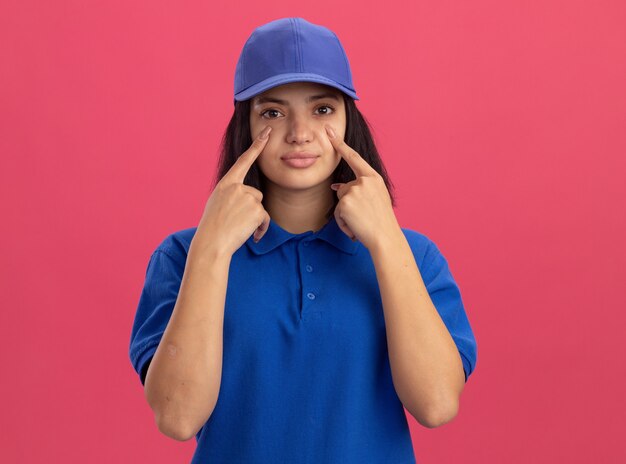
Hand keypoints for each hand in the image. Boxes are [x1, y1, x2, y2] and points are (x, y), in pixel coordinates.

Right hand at [192, 126, 272, 256]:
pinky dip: (261, 228)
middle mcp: (237, 187)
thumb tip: (250, 197)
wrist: (212, 243)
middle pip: (256, 193)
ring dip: (255, 219)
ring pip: (260, 206)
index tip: (267, 132)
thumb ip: (232, 195)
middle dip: (251, 208)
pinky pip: (265, 218)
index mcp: (226, 183)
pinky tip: (250, 235)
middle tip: (235, 221)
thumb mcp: (218, 203)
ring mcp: (247, 197)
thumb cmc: (213, 226)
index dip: (257, 145)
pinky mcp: (257, 209)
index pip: (244, 160)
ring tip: (239, 228)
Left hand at [325, 125, 399, 250]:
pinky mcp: (345, 202)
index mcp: (374, 178)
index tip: (329, 130)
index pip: (353, 157)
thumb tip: (336, 187)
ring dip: (346, 215)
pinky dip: (344, 223)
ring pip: (340, 201)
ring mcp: (355, 190)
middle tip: (365, 217)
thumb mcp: (374, 200)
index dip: (340, 144)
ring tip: (361, 223)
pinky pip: (338, 213)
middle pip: (344, 188)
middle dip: (348, 204)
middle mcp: (364, 181)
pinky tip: (356, 228)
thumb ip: (358, 190)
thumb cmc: (381, 222)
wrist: (385, 238)